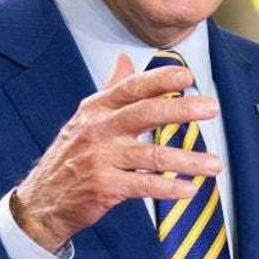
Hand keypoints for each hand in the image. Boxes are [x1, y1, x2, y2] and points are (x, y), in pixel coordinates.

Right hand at [12, 53, 222, 251]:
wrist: (43, 200)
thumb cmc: (71, 155)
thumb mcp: (86, 117)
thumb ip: (110, 89)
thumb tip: (125, 59)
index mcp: (96, 109)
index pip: (131, 88)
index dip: (160, 79)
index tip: (187, 75)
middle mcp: (98, 130)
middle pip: (146, 114)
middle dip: (182, 109)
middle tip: (211, 107)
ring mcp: (101, 159)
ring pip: (152, 155)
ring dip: (188, 160)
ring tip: (215, 164)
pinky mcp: (105, 188)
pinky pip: (144, 185)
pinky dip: (169, 188)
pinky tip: (190, 189)